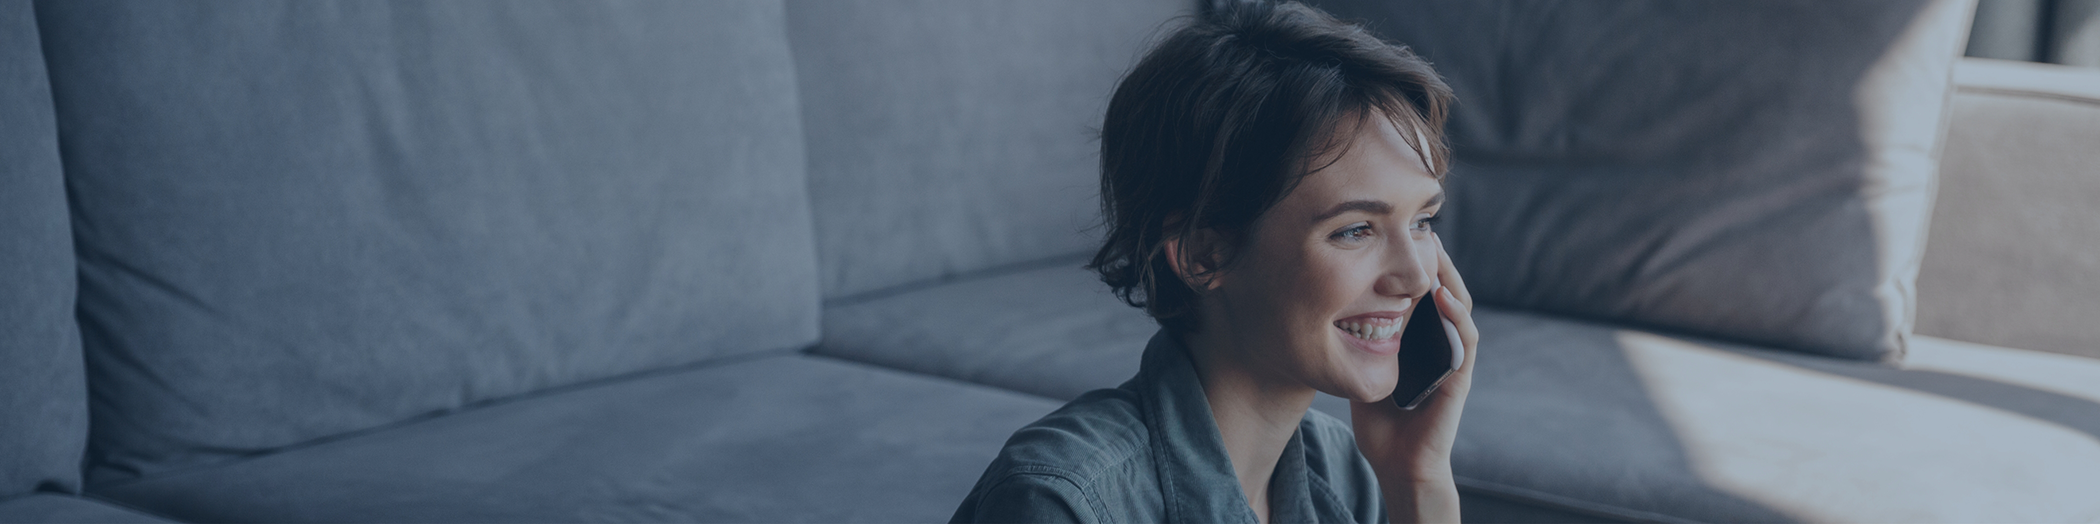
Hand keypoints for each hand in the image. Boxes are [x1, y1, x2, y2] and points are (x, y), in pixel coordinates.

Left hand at [1350, 232, 1477, 522]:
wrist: (1397, 463)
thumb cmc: (1381, 421)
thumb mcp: (1363, 367)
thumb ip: (1357, 340)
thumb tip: (1324, 307)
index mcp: (1421, 340)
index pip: (1424, 292)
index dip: (1416, 262)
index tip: (1399, 233)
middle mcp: (1442, 344)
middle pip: (1446, 290)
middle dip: (1435, 259)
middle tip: (1420, 228)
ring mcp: (1454, 360)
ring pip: (1461, 308)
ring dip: (1450, 278)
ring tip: (1435, 249)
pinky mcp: (1459, 379)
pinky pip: (1466, 342)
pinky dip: (1457, 317)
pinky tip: (1444, 296)